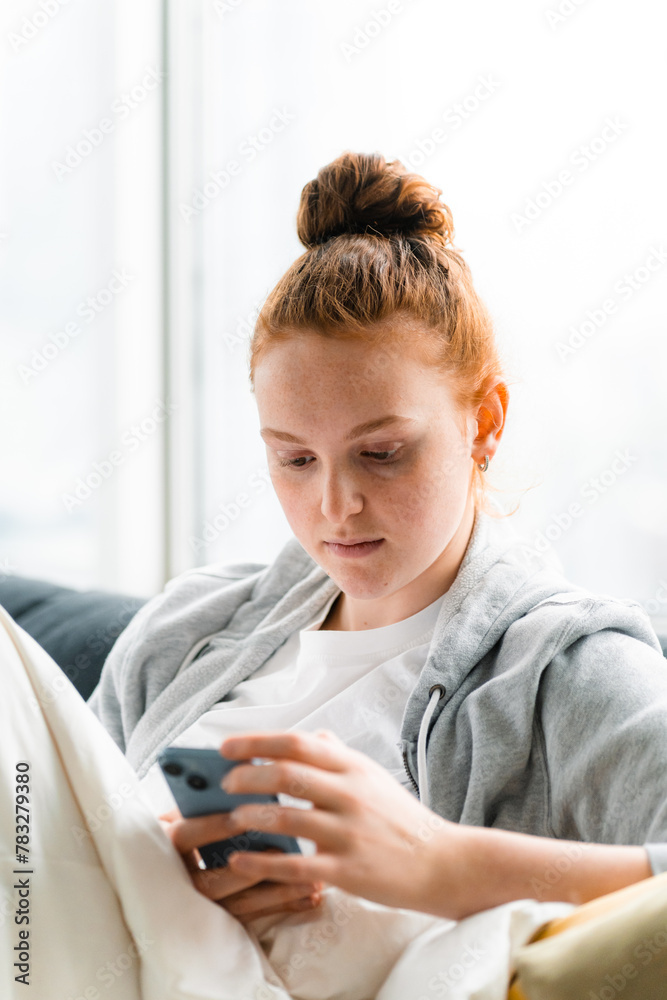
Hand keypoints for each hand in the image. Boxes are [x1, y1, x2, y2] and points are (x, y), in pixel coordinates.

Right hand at [158, 807, 323, 924]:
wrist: (172, 866)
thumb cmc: (188, 821)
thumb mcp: (189, 807)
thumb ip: (210, 794)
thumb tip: (251, 765)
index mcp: (168, 844)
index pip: (186, 835)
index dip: (213, 826)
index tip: (241, 816)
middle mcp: (181, 880)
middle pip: (214, 881)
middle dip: (254, 868)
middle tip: (284, 854)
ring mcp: (202, 905)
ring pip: (241, 904)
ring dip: (279, 892)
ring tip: (312, 880)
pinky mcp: (224, 919)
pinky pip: (256, 917)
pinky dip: (284, 906)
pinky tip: (310, 897)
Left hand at [215, 728, 462, 915]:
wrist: (443, 862)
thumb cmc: (401, 818)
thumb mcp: (374, 776)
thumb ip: (340, 754)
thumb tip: (313, 733)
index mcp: (353, 767)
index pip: (299, 742)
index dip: (257, 741)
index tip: (226, 746)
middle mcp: (350, 794)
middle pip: (288, 774)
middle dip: (247, 775)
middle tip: (223, 781)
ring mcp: (349, 832)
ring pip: (287, 817)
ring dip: (250, 815)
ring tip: (229, 817)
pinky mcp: (348, 870)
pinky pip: (296, 865)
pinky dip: (262, 861)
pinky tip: (240, 859)